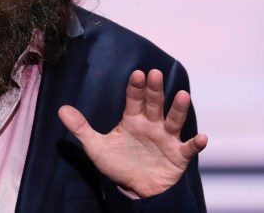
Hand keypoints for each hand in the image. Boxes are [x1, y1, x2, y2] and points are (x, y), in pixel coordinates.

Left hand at [58, 69, 206, 197]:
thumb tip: (61, 109)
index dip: (136, 87)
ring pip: (174, 120)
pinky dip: (196, 144)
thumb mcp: (96, 147)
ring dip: (178, 109)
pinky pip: (188, 149)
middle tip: (155, 74)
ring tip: (182, 95)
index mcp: (133, 120)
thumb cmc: (118, 164)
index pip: (134, 99)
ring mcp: (166, 139)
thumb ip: (81, 128)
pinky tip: (202, 138)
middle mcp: (152, 125)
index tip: (137, 73)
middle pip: (154, 104)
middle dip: (155, 90)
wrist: (135, 190)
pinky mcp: (178, 156)